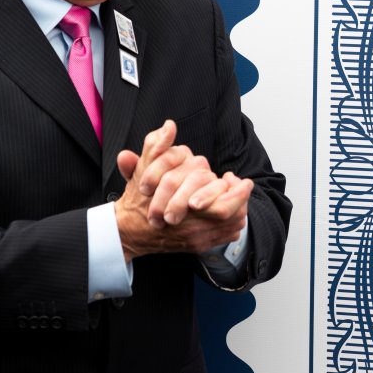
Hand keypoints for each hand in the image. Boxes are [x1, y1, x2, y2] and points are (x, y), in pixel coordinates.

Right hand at [113, 121, 241, 259]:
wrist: (129, 230)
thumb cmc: (138, 199)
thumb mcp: (143, 170)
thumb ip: (156, 147)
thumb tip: (169, 126)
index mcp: (184, 208)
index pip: (222, 205)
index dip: (236, 190)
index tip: (234, 176)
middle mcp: (192, 228)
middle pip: (230, 216)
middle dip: (241, 199)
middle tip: (244, 184)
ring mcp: (196, 239)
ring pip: (231, 226)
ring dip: (239, 209)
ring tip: (239, 195)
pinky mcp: (198, 246)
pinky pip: (225, 236)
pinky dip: (232, 223)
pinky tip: (232, 211)